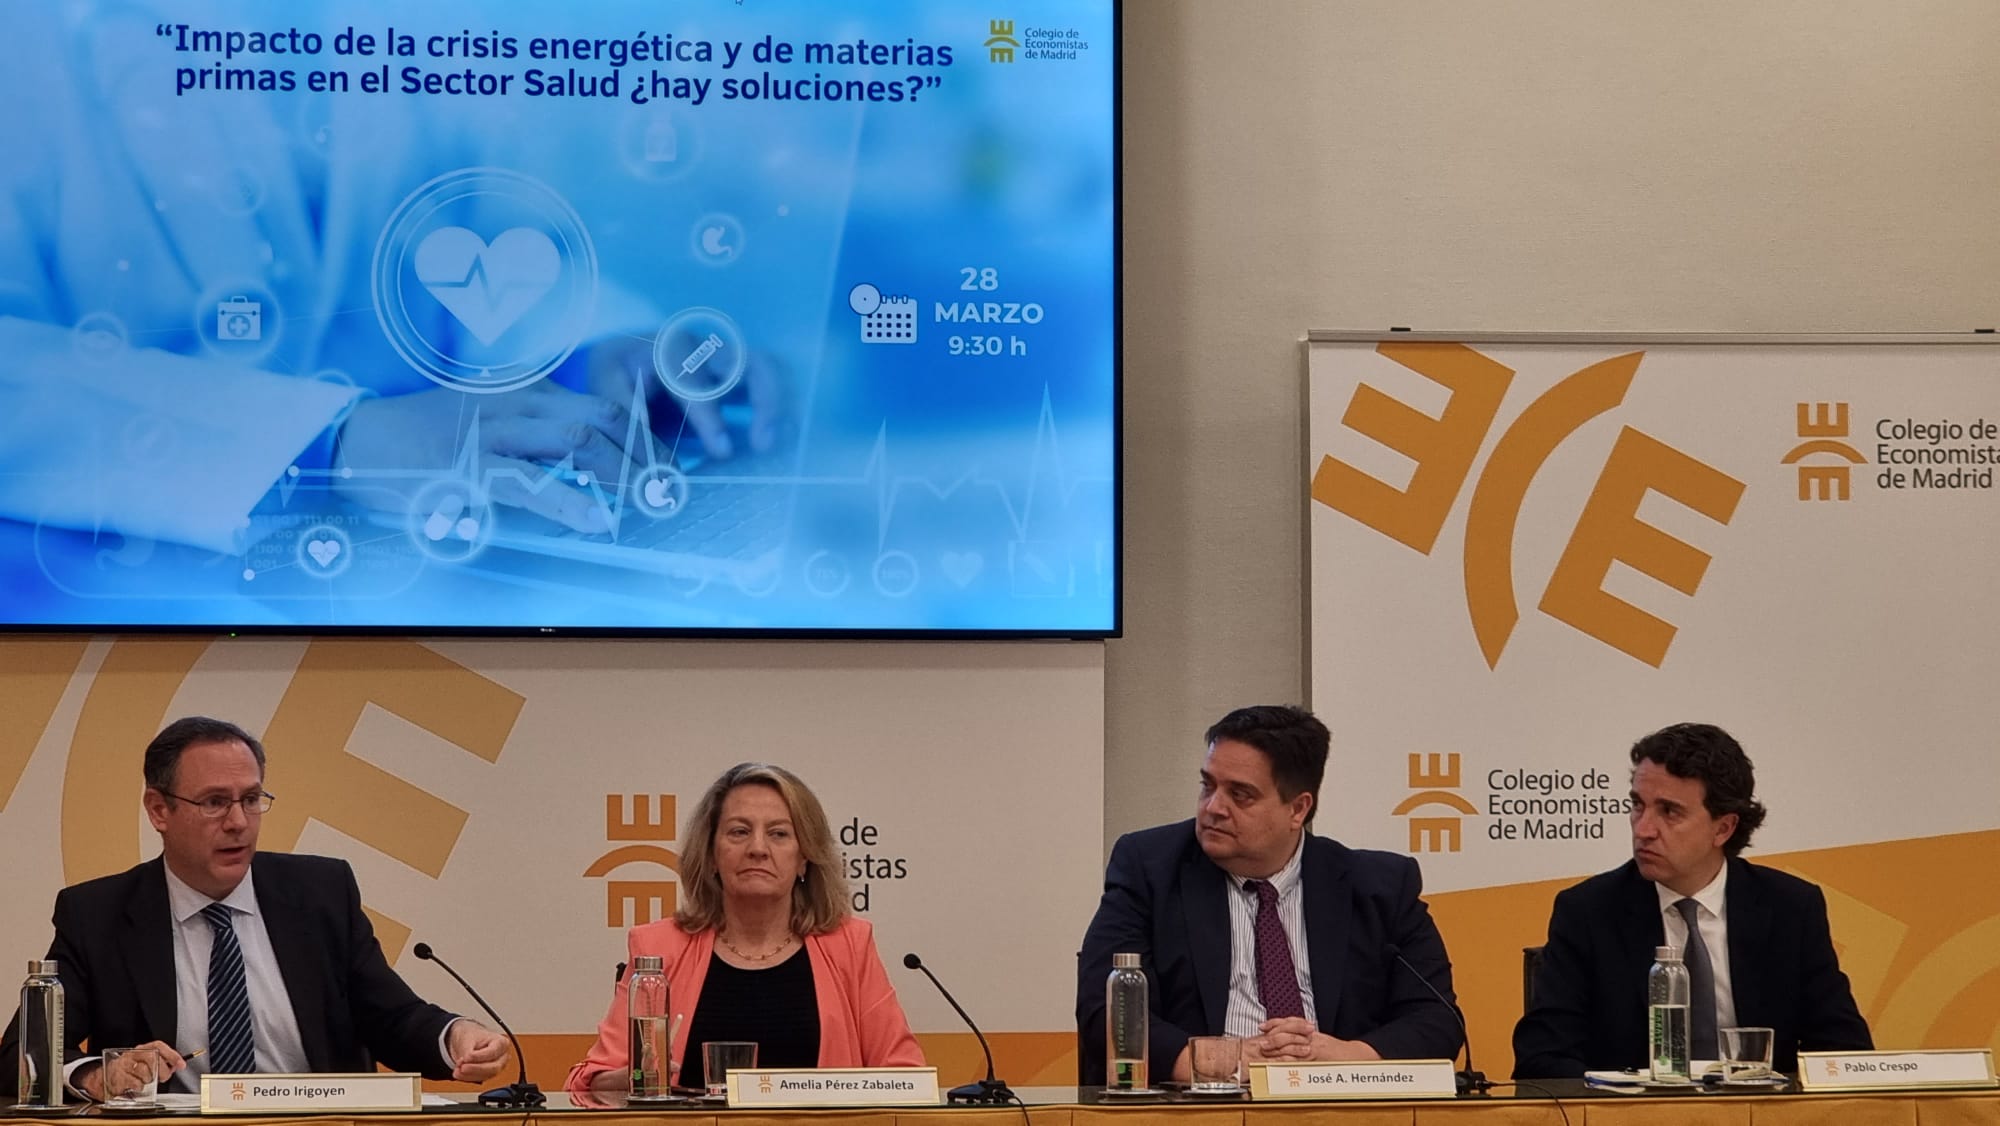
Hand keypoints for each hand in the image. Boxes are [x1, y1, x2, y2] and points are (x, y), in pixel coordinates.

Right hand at [80, 1041, 184, 1100]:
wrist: (103, 1077)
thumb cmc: (127, 1070)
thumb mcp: (144, 1062)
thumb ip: (161, 1062)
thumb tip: (177, 1066)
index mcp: (140, 1049)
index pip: (158, 1046)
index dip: (172, 1055)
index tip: (181, 1064)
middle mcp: (132, 1054)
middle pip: (153, 1058)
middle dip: (163, 1070)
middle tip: (164, 1077)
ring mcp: (124, 1065)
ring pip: (145, 1071)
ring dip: (149, 1079)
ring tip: (145, 1080)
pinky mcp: (118, 1077)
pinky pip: (135, 1083)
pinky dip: (139, 1086)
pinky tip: (136, 1085)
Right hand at [334, 383, 641, 532]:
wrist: (359, 438)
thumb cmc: (429, 436)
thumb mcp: (494, 420)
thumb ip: (541, 438)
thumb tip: (597, 474)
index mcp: (528, 390)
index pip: (604, 404)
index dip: (645, 436)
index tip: (668, 465)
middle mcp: (517, 401)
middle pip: (602, 417)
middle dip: (645, 453)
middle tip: (669, 486)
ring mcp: (493, 430)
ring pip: (576, 440)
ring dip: (620, 472)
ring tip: (647, 500)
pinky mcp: (468, 465)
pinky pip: (530, 482)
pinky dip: (570, 501)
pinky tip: (598, 519)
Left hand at [446, 1021, 509, 1083]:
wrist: (468, 1041)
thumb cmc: (472, 1036)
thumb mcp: (468, 1038)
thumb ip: (468, 1051)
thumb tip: (466, 1062)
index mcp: (502, 1043)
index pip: (493, 1052)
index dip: (479, 1056)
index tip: (466, 1057)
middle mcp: (502, 1057)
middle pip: (493, 1067)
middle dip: (475, 1069)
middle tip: (462, 1067)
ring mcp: (497, 1067)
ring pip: (486, 1076)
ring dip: (469, 1074)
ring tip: (457, 1070)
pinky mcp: (488, 1075)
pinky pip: (479, 1079)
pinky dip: (467, 1077)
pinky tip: (459, 1073)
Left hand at [581, 331, 784, 461]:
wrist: (627, 359)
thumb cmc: (618, 370)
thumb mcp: (605, 379)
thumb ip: (621, 404)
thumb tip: (643, 436)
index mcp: (670, 348)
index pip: (699, 378)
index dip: (711, 415)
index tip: (722, 450)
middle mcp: (707, 349)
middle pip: (750, 362)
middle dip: (764, 401)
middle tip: (764, 444)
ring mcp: (728, 361)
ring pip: (769, 371)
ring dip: (778, 406)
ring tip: (773, 445)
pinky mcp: (740, 378)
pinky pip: (770, 386)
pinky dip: (780, 410)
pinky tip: (776, 441)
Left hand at [1251, 1017, 1379, 1062]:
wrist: (1353, 1056)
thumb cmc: (1335, 1050)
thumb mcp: (1318, 1039)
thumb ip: (1303, 1037)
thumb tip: (1284, 1037)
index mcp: (1310, 1031)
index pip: (1289, 1023)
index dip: (1274, 1023)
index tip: (1261, 1026)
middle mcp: (1311, 1036)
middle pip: (1288, 1032)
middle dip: (1272, 1036)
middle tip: (1260, 1041)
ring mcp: (1313, 1048)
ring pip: (1291, 1044)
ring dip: (1277, 1047)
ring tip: (1265, 1050)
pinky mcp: (1317, 1059)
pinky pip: (1300, 1059)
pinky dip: (1289, 1059)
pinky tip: (1279, 1061)